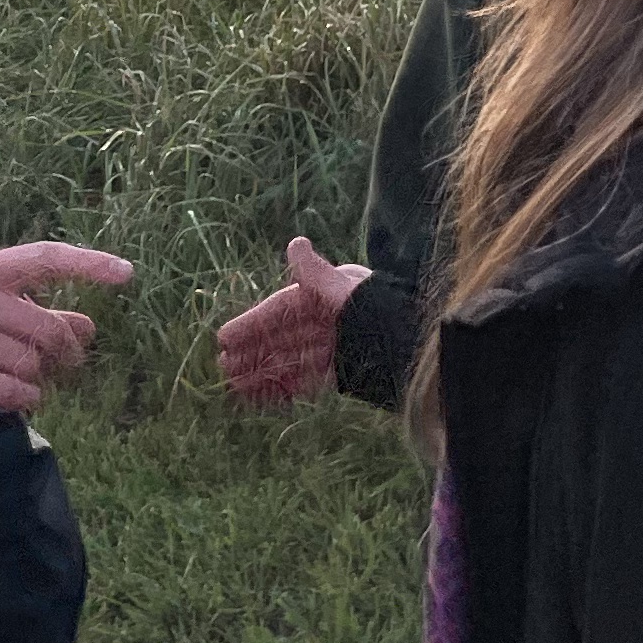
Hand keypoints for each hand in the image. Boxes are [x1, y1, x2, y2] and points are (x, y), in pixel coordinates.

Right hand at [0, 241, 134, 414]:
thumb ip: (37, 308)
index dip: (87, 265)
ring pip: (31, 362)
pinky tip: (24, 393)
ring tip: (34, 373)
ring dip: (41, 374)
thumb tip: (87, 328)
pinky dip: (26, 396)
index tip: (126, 274)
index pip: (46, 259)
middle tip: (72, 359)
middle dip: (67, 348)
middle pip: (47, 328)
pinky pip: (12, 390)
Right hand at [215, 235, 372, 406]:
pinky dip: (286, 387)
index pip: (279, 311)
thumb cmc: (384, 311)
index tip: (224, 339)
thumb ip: (318, 274)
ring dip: (264, 374)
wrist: (419, 344)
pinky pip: (308, 379)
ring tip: (236, 388)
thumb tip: (296, 244)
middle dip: (253, 354)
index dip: (251, 324)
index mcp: (325, 298)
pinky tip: (265, 397)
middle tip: (223, 369)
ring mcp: (335, 347)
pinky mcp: (344, 371)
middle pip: (281, 339)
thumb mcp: (349, 290)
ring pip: (290, 361)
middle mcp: (327, 321)